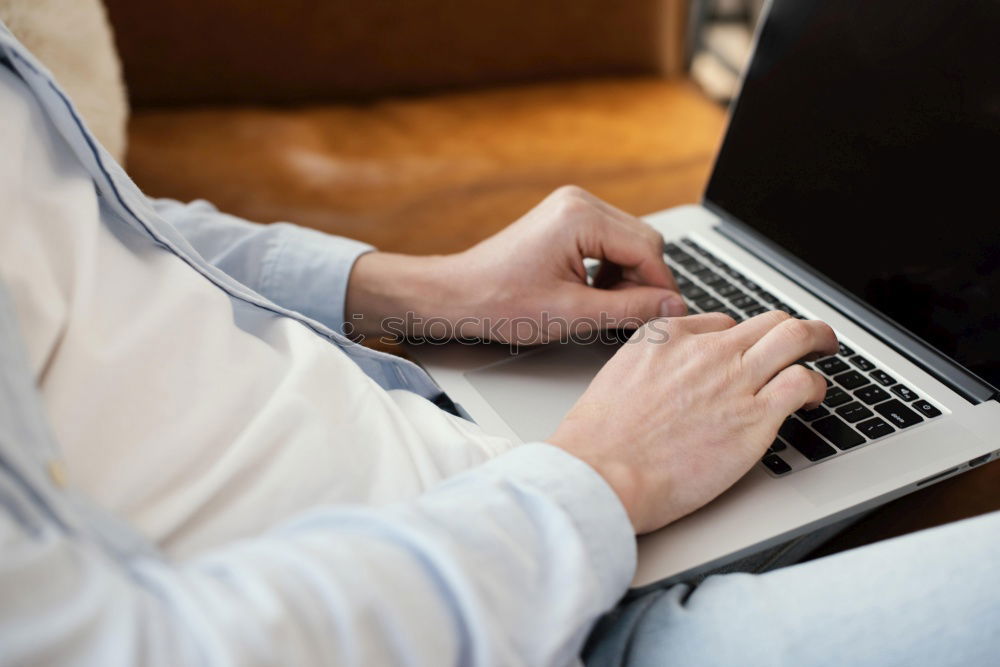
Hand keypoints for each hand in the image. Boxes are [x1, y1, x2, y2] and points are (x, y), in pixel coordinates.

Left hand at [344, 186, 686, 341]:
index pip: (648, 250)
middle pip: (642, 242)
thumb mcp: (572, 314)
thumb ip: (630, 309)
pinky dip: (609, 270)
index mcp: (581, 217)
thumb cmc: (500, 304)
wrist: (457, 295)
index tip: (667, 318)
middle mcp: (579, 201)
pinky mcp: (565, 219)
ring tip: (605, 309)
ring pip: (628, 243)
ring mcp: (571, 207)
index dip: (661, 288)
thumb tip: (673, 306)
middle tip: (633, 318)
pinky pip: (607, 242)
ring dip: (627, 278)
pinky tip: (592, 295)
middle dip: (644, 281)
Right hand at [549, 311, 837, 534]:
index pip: (723, 324)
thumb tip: (674, 366)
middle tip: (810, 339)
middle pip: (770, 321)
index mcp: (668, 337)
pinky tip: (811, 399)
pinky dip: (815, 385)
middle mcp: (706, 351)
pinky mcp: (754, 418)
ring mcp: (734, 381)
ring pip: (797, 338)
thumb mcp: (619, 373)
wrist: (603, 469)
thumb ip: (653, 360)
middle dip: (796, 329)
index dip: (741, 340)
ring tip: (825, 354)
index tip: (747, 356)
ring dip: (818, 343)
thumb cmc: (601, 437)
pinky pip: (802, 383)